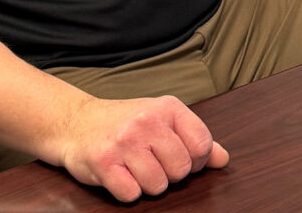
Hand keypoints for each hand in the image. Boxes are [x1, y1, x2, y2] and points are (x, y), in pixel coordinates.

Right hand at [59, 95, 228, 201]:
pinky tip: (120, 173)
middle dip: (169, 174)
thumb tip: (223, 159)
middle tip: (152, 161)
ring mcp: (125, 141)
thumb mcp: (164, 120)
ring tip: (135, 166)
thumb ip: (195, 138)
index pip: (202, 145)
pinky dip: (127, 191)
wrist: (78, 122)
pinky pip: (131, 194)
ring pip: (158, 185)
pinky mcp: (104, 162)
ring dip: (148, 184)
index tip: (179, 157)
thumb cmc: (127, 123)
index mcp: (169, 107)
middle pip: (181, 170)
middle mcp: (148, 120)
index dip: (195, 160)